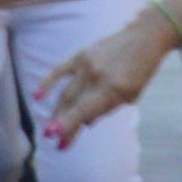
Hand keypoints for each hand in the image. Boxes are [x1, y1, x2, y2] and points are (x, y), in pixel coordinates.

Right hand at [37, 10, 176, 140]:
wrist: (144, 37)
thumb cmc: (141, 69)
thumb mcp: (132, 94)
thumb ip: (109, 108)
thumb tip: (86, 122)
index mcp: (115, 88)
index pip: (87, 112)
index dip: (71, 127)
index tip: (59, 142)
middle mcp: (98, 77)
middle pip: (74, 106)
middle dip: (63, 126)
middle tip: (56, 143)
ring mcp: (87, 65)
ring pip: (66, 94)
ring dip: (57, 113)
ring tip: (50, 130)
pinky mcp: (80, 55)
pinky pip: (59, 70)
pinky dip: (47, 83)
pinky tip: (37, 96)